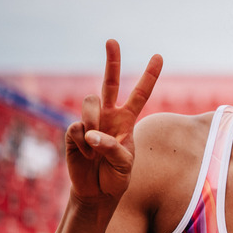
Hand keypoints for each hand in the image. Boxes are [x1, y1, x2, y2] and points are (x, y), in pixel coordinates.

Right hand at [64, 40, 161, 202]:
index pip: (140, 94)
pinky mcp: (74, 131)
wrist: (96, 192)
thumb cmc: (116, 175)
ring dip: (94, 123)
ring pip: (90, 102)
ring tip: (96, 148)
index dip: (149, 76)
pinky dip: (84, 143)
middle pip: (109, 82)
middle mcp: (109, 115)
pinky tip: (86, 155)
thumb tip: (92, 134)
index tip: (158, 56)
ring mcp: (90, 121)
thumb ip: (113, 148)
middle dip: (112, 61)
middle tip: (112, 40)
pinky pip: (77, 127)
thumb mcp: (125, 165)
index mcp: (127, 120)